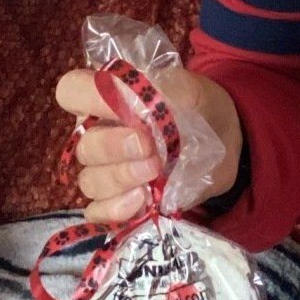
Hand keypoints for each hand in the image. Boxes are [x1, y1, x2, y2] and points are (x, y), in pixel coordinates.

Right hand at [52, 65, 243, 227]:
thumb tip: (132, 99)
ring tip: (153, 174)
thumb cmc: (199, 107)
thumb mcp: (188, 88)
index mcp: (107, 99)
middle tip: (150, 149)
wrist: (228, 141)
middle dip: (114, 149)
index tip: (121, 109)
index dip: (86, 98)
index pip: (72, 91)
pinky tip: (142, 200)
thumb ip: (161, 89)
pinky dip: (115, 208)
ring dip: (120, 179)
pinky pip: (98, 211)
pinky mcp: (122, 201)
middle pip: (84, 147)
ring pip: (90, 181)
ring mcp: (108, 171)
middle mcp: (100, 134)